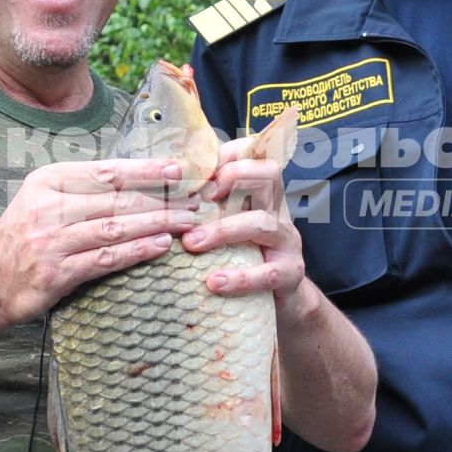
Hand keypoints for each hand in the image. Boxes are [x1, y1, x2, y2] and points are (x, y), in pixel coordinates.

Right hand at [0, 158, 198, 332]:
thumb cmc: (20, 239)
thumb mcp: (41, 201)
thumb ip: (80, 191)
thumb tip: (135, 181)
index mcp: (47, 181)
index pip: (106, 172)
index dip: (145, 170)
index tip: (178, 170)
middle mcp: (48, 207)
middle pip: (116, 199)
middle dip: (161, 198)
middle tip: (195, 199)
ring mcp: (51, 240)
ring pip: (116, 228)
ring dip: (157, 223)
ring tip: (187, 221)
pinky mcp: (56, 272)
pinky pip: (106, 259)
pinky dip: (138, 251)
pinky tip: (162, 245)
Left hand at [180, 141, 304, 308]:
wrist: (280, 298)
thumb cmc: (244, 256)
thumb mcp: (226, 223)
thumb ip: (205, 205)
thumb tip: (162, 186)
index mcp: (260, 193)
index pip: (254, 154)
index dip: (228, 154)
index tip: (196, 170)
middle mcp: (277, 210)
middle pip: (269, 174)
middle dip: (234, 177)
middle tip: (199, 197)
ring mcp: (286, 241)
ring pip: (262, 222)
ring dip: (223, 230)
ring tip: (192, 243)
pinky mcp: (290, 273)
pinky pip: (268, 273)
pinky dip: (240, 278)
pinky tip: (214, 282)